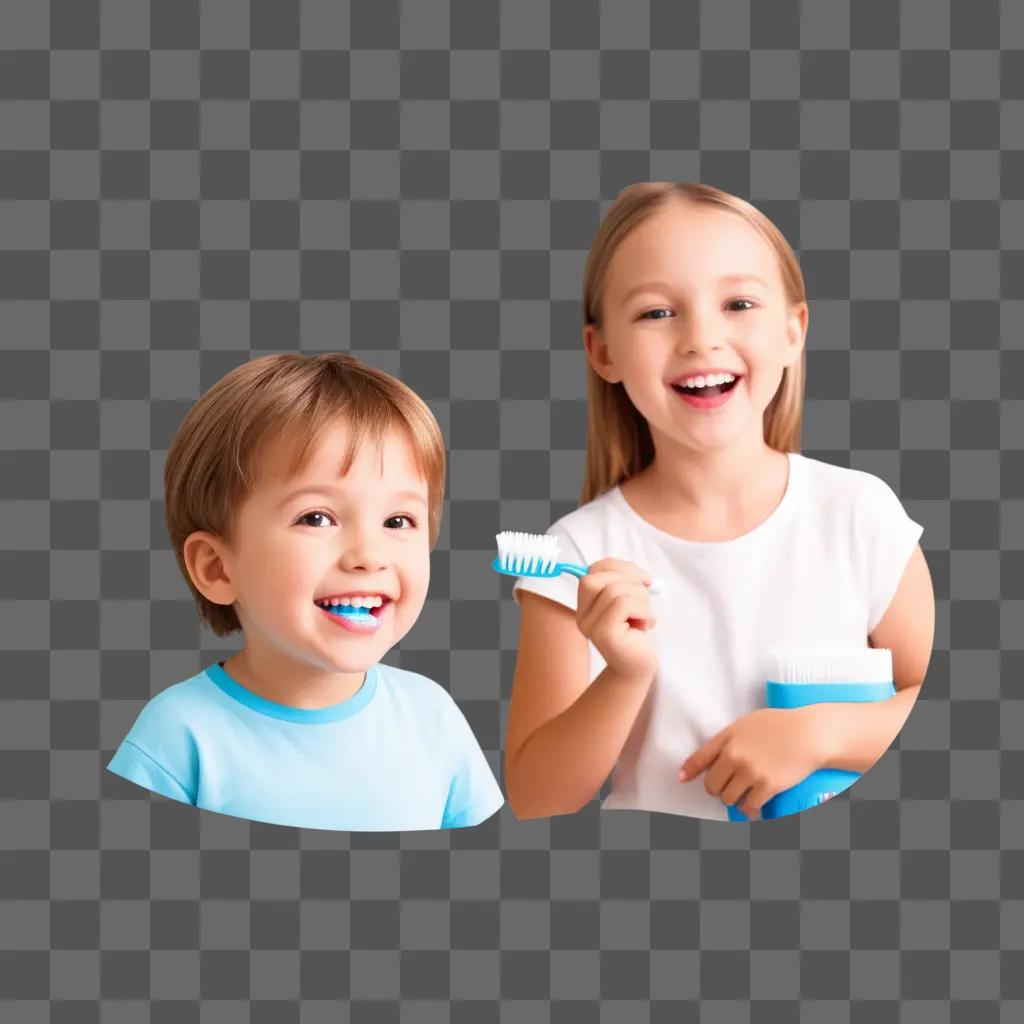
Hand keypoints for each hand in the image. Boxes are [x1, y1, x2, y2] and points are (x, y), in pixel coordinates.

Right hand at [575, 557, 657, 682]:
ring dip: (641, 597)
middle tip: (646, 592)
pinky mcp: (604, 635)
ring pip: (614, 590)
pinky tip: (647, 624)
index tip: (641, 578)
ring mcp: (591, 626)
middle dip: (628, 577)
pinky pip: (623, 604)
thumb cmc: (636, 634)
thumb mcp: (630, 602)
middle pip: (594, 578)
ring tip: (646, 614)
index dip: (617, 567)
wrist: (639, 668)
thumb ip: (625, 582)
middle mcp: (583, 616)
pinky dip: (643, 609)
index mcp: (586, 605)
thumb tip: (633, 570)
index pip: (591, 572)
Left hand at [678, 707, 825, 819]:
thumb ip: (726, 739)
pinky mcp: (767, 786)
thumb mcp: (746, 724)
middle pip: (712, 785)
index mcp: (728, 738)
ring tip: (744, 792)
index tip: (682, 779)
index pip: (700, 758)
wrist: (807, 733)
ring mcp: (751, 772)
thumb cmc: (778, 725)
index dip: (689, 771)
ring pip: (728, 799)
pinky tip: (754, 804)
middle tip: (729, 785)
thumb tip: (712, 757)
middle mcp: (735, 756)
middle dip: (719, 787)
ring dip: (734, 798)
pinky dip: (750, 809)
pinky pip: (749, 807)